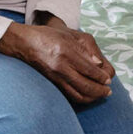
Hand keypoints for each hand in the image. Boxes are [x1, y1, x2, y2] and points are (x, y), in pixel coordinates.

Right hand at [0, 21, 114, 103]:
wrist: (24, 43)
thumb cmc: (47, 36)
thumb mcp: (68, 36)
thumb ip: (84, 50)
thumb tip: (99, 65)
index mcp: (66, 52)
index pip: (89, 69)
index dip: (101, 77)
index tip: (108, 80)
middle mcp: (61, 67)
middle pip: (85, 85)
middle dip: (99, 91)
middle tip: (108, 92)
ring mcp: (55, 76)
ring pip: (77, 94)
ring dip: (91, 97)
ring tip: (100, 95)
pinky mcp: (51, 82)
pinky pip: (69, 94)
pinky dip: (81, 98)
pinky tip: (87, 96)